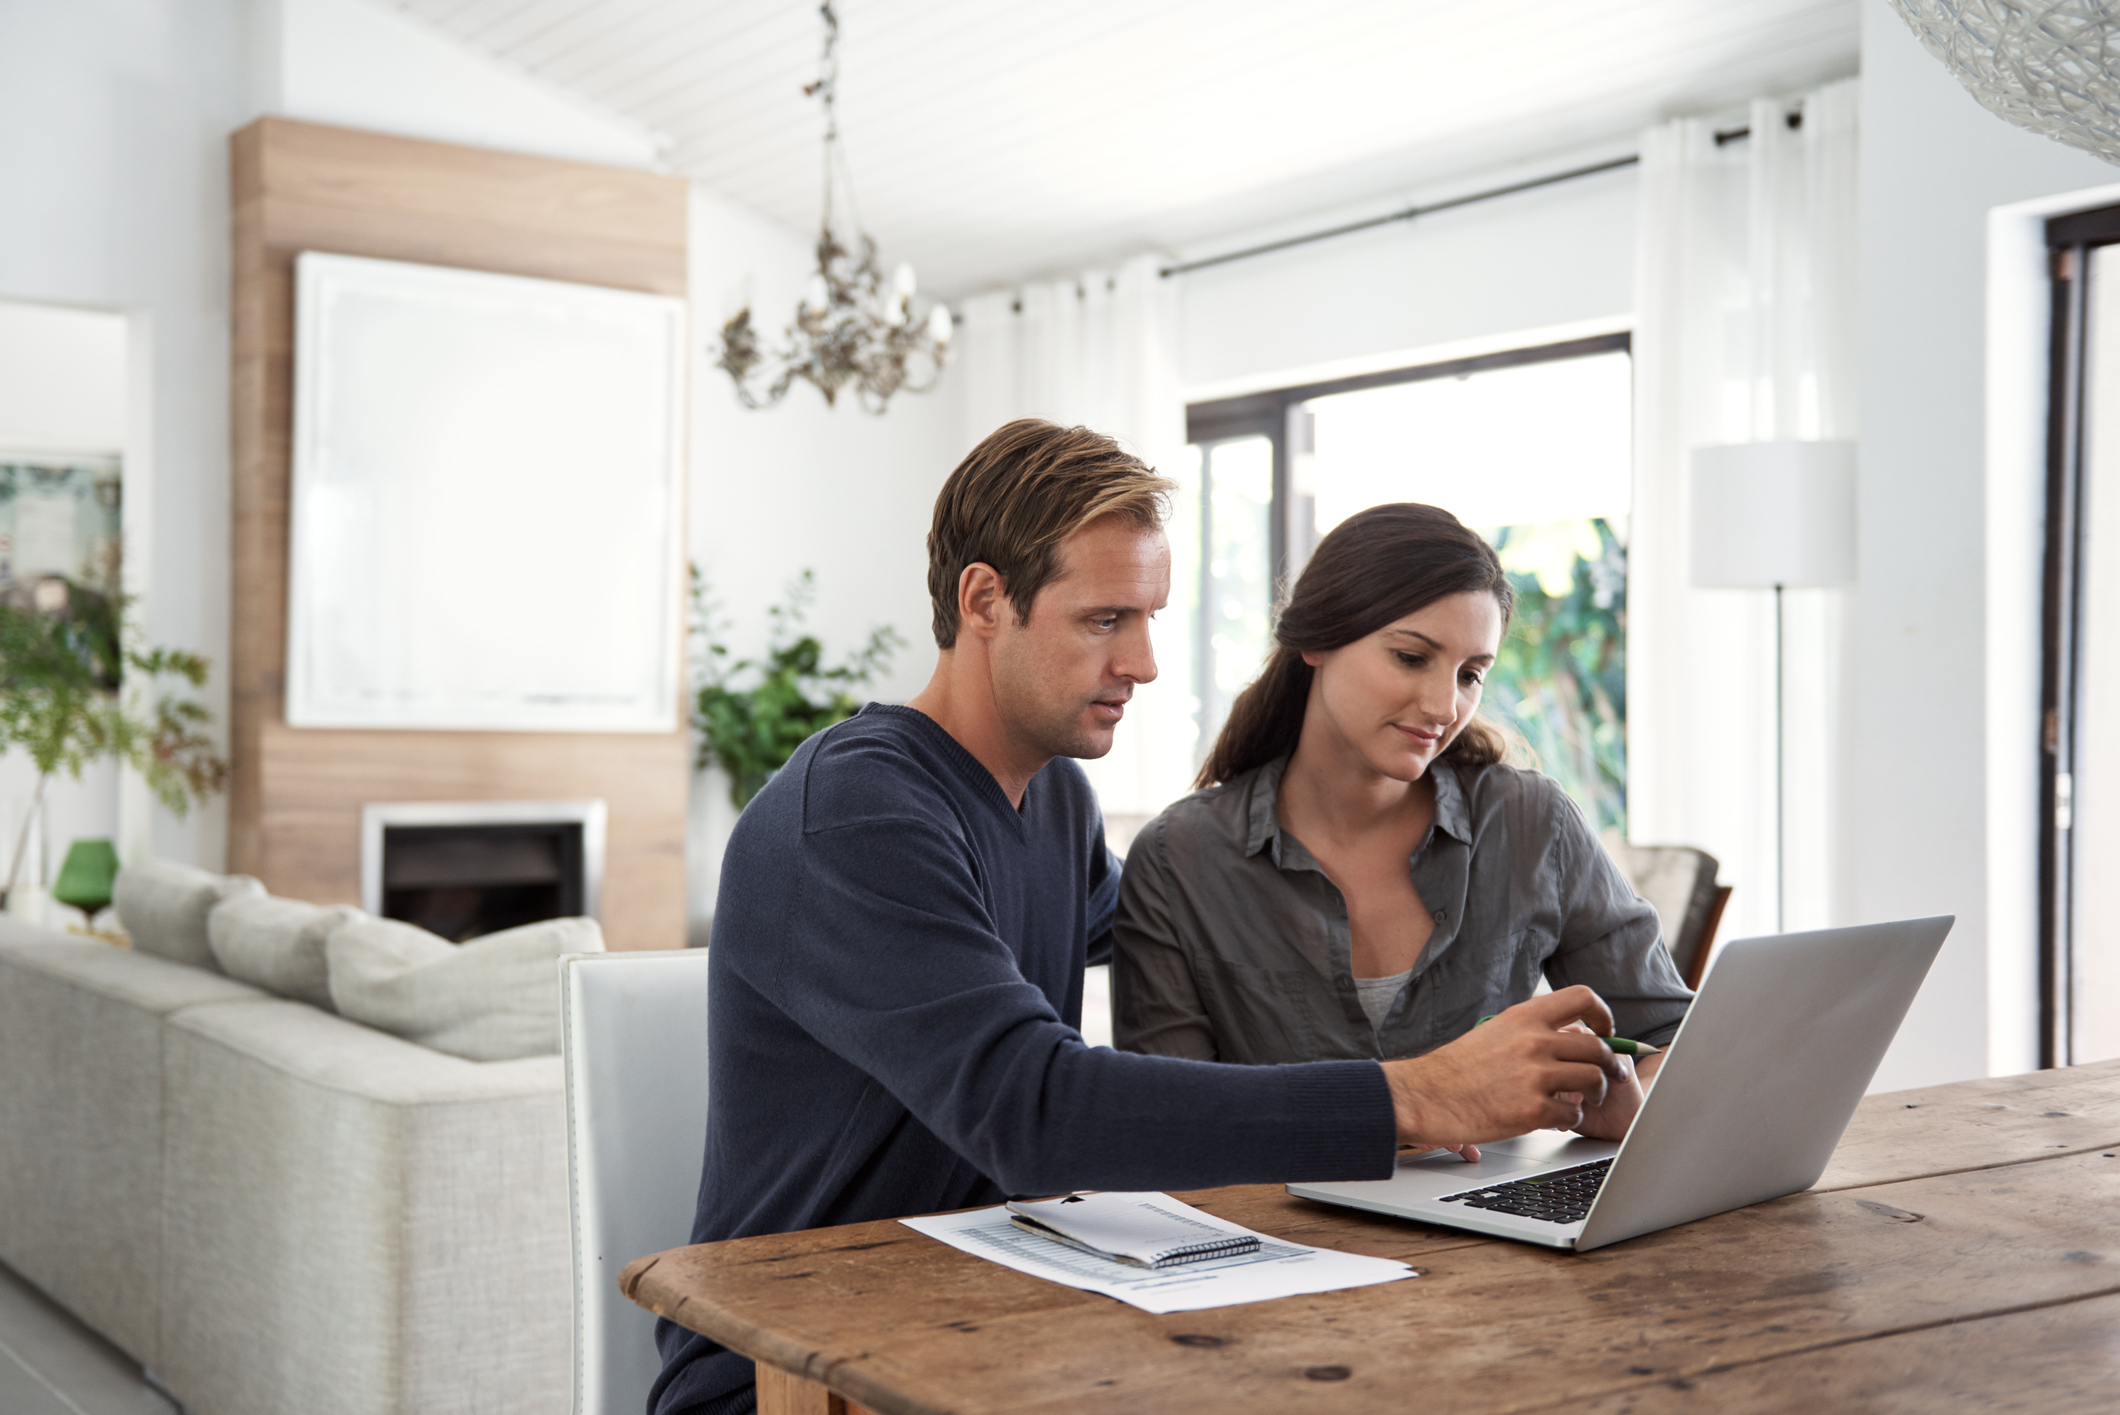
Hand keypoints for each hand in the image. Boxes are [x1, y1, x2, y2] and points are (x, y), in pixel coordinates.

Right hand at [1379, 987, 1631, 1148]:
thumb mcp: (1494, 1032)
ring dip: (1595, 1094)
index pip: (1582, 998)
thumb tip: (1564, 1039)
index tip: (1605, 1030)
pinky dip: (1571, 1119)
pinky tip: (1557, 1119)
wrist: (1425, 1096)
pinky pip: (1574, 1114)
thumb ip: (1529, 1032)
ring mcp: (1535, 1076)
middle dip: (1611, 1064)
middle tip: (1610, 1075)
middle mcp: (1534, 1042)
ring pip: (1594, 1080)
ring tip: (1584, 1100)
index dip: (1603, 1014)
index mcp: (1524, 1018)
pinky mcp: (1532, 1109)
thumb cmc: (1455, 1069)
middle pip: (1598, 1047)